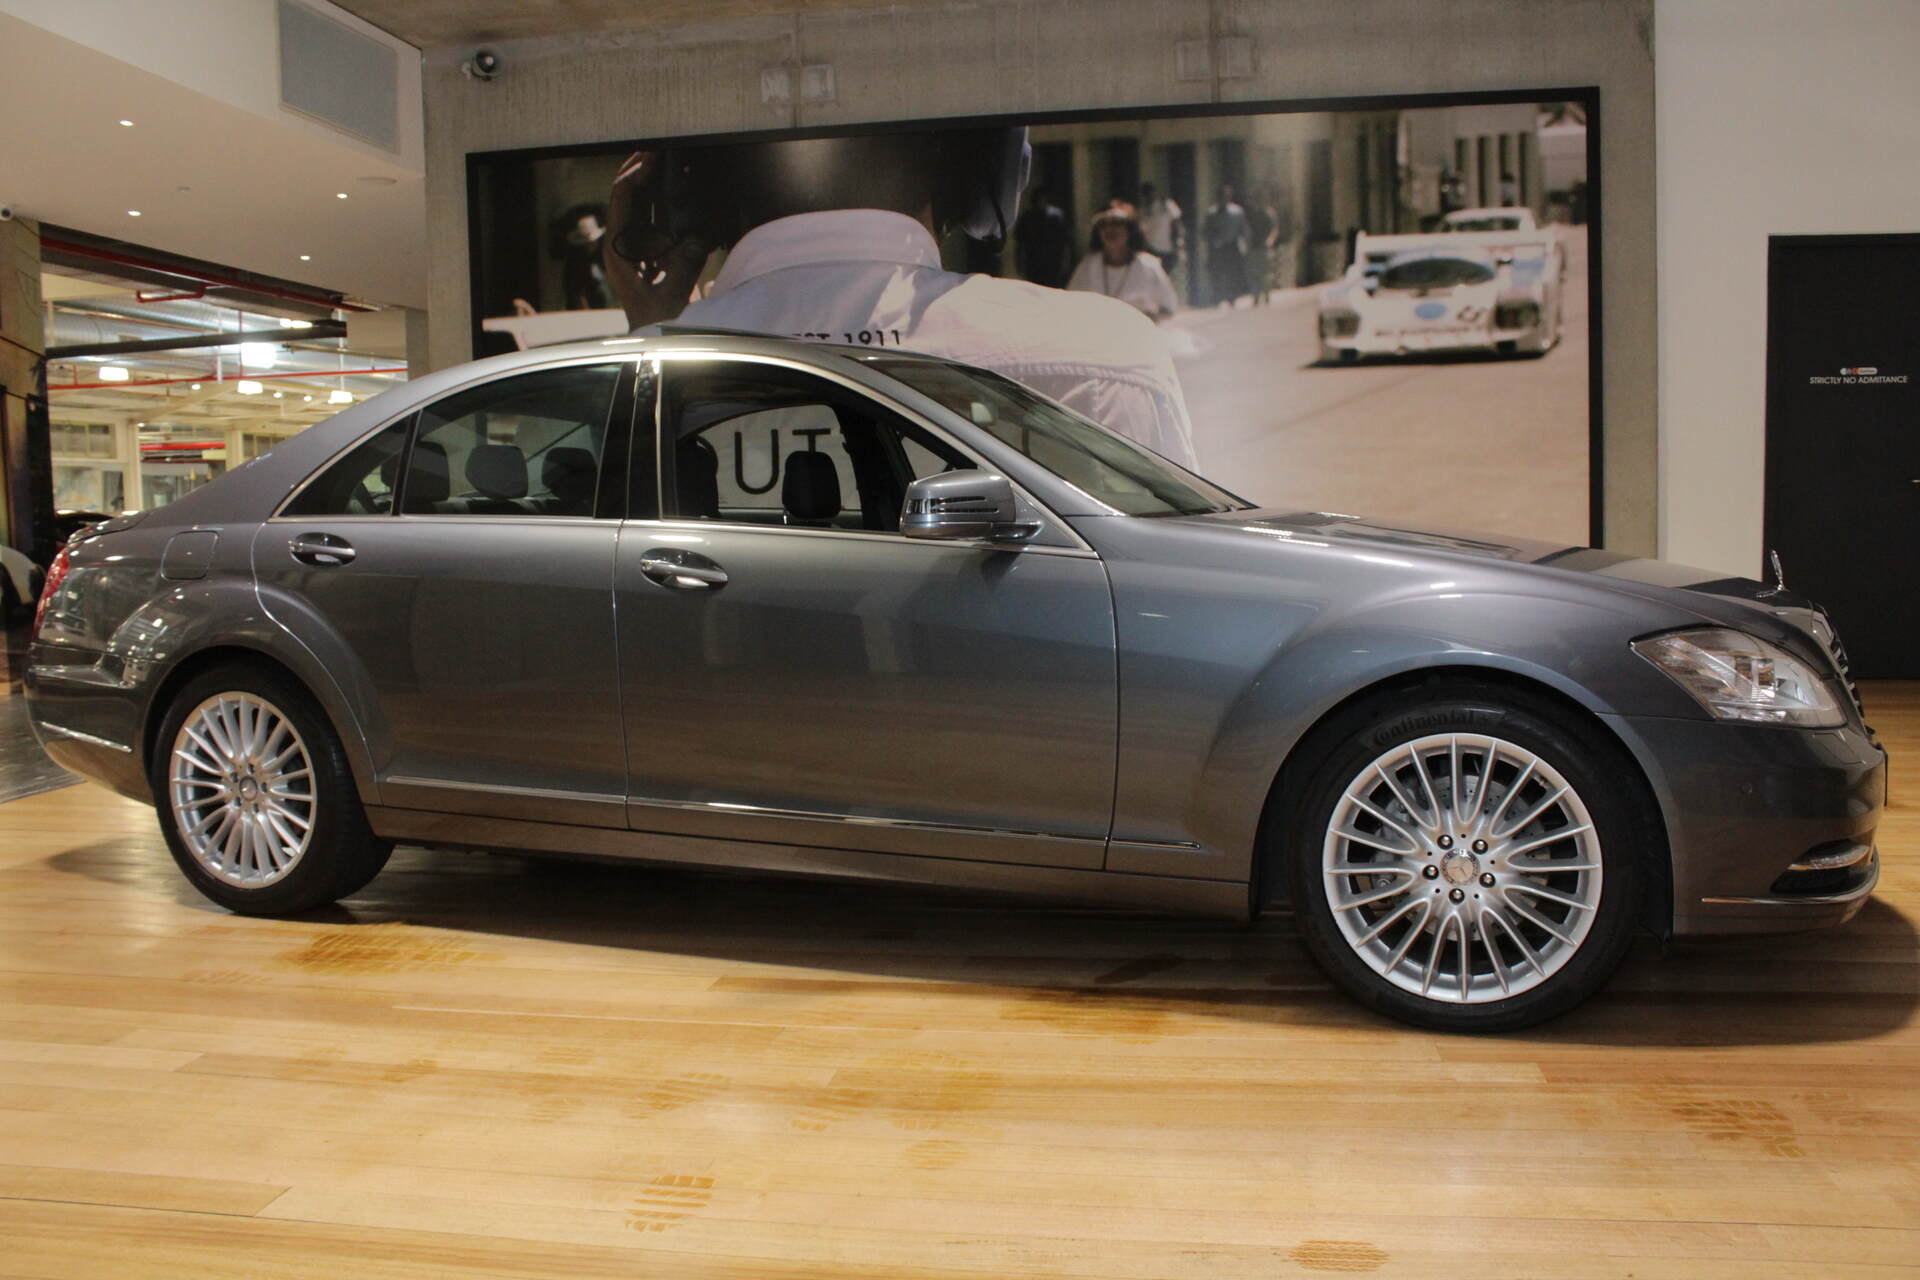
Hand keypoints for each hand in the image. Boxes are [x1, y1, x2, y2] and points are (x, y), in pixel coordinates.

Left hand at [603, 151, 710, 328]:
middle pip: (625, 198)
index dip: (635, 175)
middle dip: (639, 172)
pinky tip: (677, 198)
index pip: (621, 201)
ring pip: (638, 208)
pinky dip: (663, 207)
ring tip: (665, 165)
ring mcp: (633, 252)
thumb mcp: (672, 297)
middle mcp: (621, 248)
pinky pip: (652, 223)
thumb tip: (697, 237)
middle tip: (656, 149)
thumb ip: (684, 265)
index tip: (652, 157)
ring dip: (651, 187)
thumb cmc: (659, 328)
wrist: (657, 348)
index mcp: (618, 252)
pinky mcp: (647, 258)